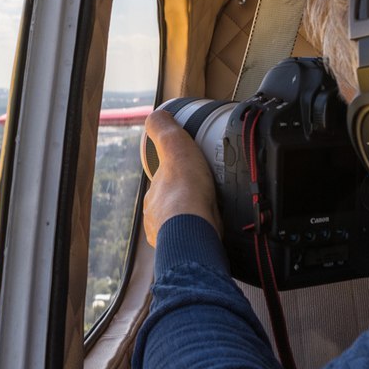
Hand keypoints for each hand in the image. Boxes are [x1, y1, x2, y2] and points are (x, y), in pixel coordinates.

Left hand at [142, 110, 222, 245]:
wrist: (195, 231)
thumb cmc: (185, 192)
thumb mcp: (174, 146)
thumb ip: (163, 129)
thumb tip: (155, 116)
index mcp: (153, 197)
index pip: (161, 185)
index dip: (173, 179)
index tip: (187, 176)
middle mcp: (157, 220)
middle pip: (172, 208)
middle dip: (185, 203)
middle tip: (206, 196)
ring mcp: (170, 238)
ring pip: (182, 228)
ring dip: (194, 222)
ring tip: (214, 215)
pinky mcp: (187, 253)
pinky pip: (195, 243)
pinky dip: (203, 237)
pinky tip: (216, 232)